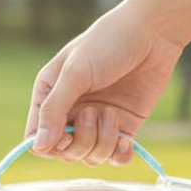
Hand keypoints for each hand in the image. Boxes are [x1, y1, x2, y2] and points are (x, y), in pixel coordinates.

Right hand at [25, 3, 184, 166]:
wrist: (153, 32)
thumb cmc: (108, 43)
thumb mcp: (75, 73)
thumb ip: (54, 110)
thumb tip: (37, 147)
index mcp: (50, 96)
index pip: (38, 138)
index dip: (50, 145)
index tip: (65, 135)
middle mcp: (71, 112)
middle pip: (65, 152)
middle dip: (80, 141)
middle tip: (92, 112)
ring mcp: (98, 122)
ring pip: (90, 157)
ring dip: (103, 142)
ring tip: (112, 113)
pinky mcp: (124, 126)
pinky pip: (116, 157)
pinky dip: (120, 154)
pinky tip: (127, 139)